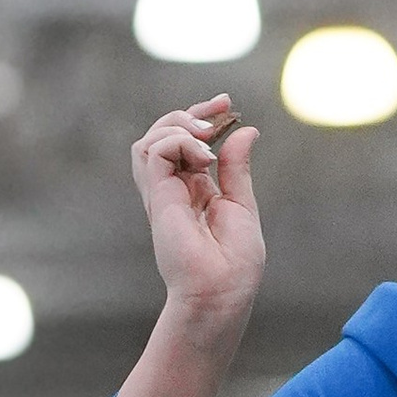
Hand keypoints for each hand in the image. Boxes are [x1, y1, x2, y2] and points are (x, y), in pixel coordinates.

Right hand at [131, 98, 263, 332]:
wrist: (222, 293)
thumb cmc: (234, 263)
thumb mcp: (242, 204)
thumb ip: (236, 167)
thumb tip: (246, 131)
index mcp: (194, 191)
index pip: (186, 143)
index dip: (201, 116)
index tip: (226, 104)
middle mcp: (174, 190)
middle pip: (162, 135)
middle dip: (188, 112)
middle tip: (220, 110)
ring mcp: (162, 195)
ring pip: (149, 140)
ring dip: (178, 125)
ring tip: (207, 135)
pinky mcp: (158, 199)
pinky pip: (154, 152)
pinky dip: (178, 141)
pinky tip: (204, 156)